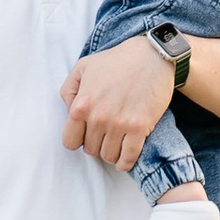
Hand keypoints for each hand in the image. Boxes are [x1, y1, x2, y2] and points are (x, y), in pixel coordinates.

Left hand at [61, 33, 173, 169]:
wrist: (151, 56)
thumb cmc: (117, 60)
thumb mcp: (83, 67)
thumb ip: (68, 90)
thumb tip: (69, 112)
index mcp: (81, 105)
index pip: (70, 141)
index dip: (77, 139)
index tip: (86, 134)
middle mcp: (98, 118)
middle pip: (90, 150)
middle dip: (96, 144)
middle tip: (105, 134)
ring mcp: (119, 124)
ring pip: (108, 156)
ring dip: (111, 152)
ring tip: (116, 142)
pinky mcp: (139, 128)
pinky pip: (128, 158)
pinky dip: (125, 162)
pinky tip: (125, 158)